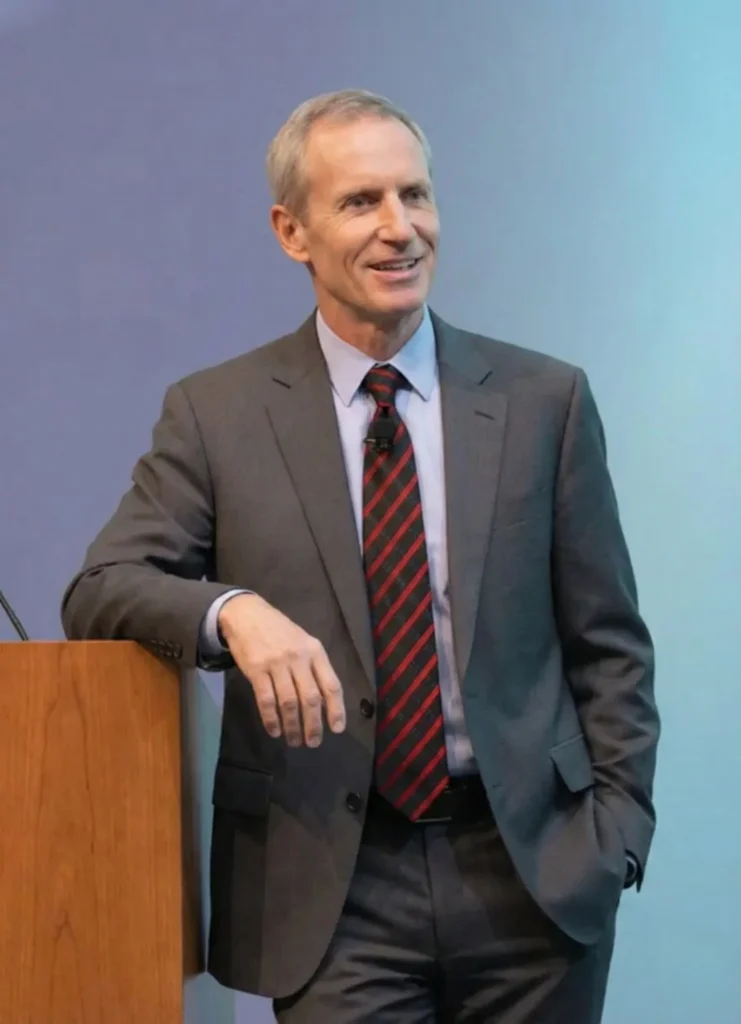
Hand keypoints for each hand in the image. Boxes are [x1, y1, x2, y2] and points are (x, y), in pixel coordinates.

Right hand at [218, 593, 345, 746]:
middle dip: (313, 724)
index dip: (336, 709)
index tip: (337, 729)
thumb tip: (325, 702)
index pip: (331, 684)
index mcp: (315, 651)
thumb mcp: (303, 642)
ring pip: (288, 702)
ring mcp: (276, 664)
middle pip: (310, 698)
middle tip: (313, 742)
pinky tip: (274, 730)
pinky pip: (266, 700)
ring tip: (294, 740)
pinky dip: (271, 719)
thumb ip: (314, 667)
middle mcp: (298, 658)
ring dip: (292, 726)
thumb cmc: (279, 631)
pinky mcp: (256, 670)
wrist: (247, 614)